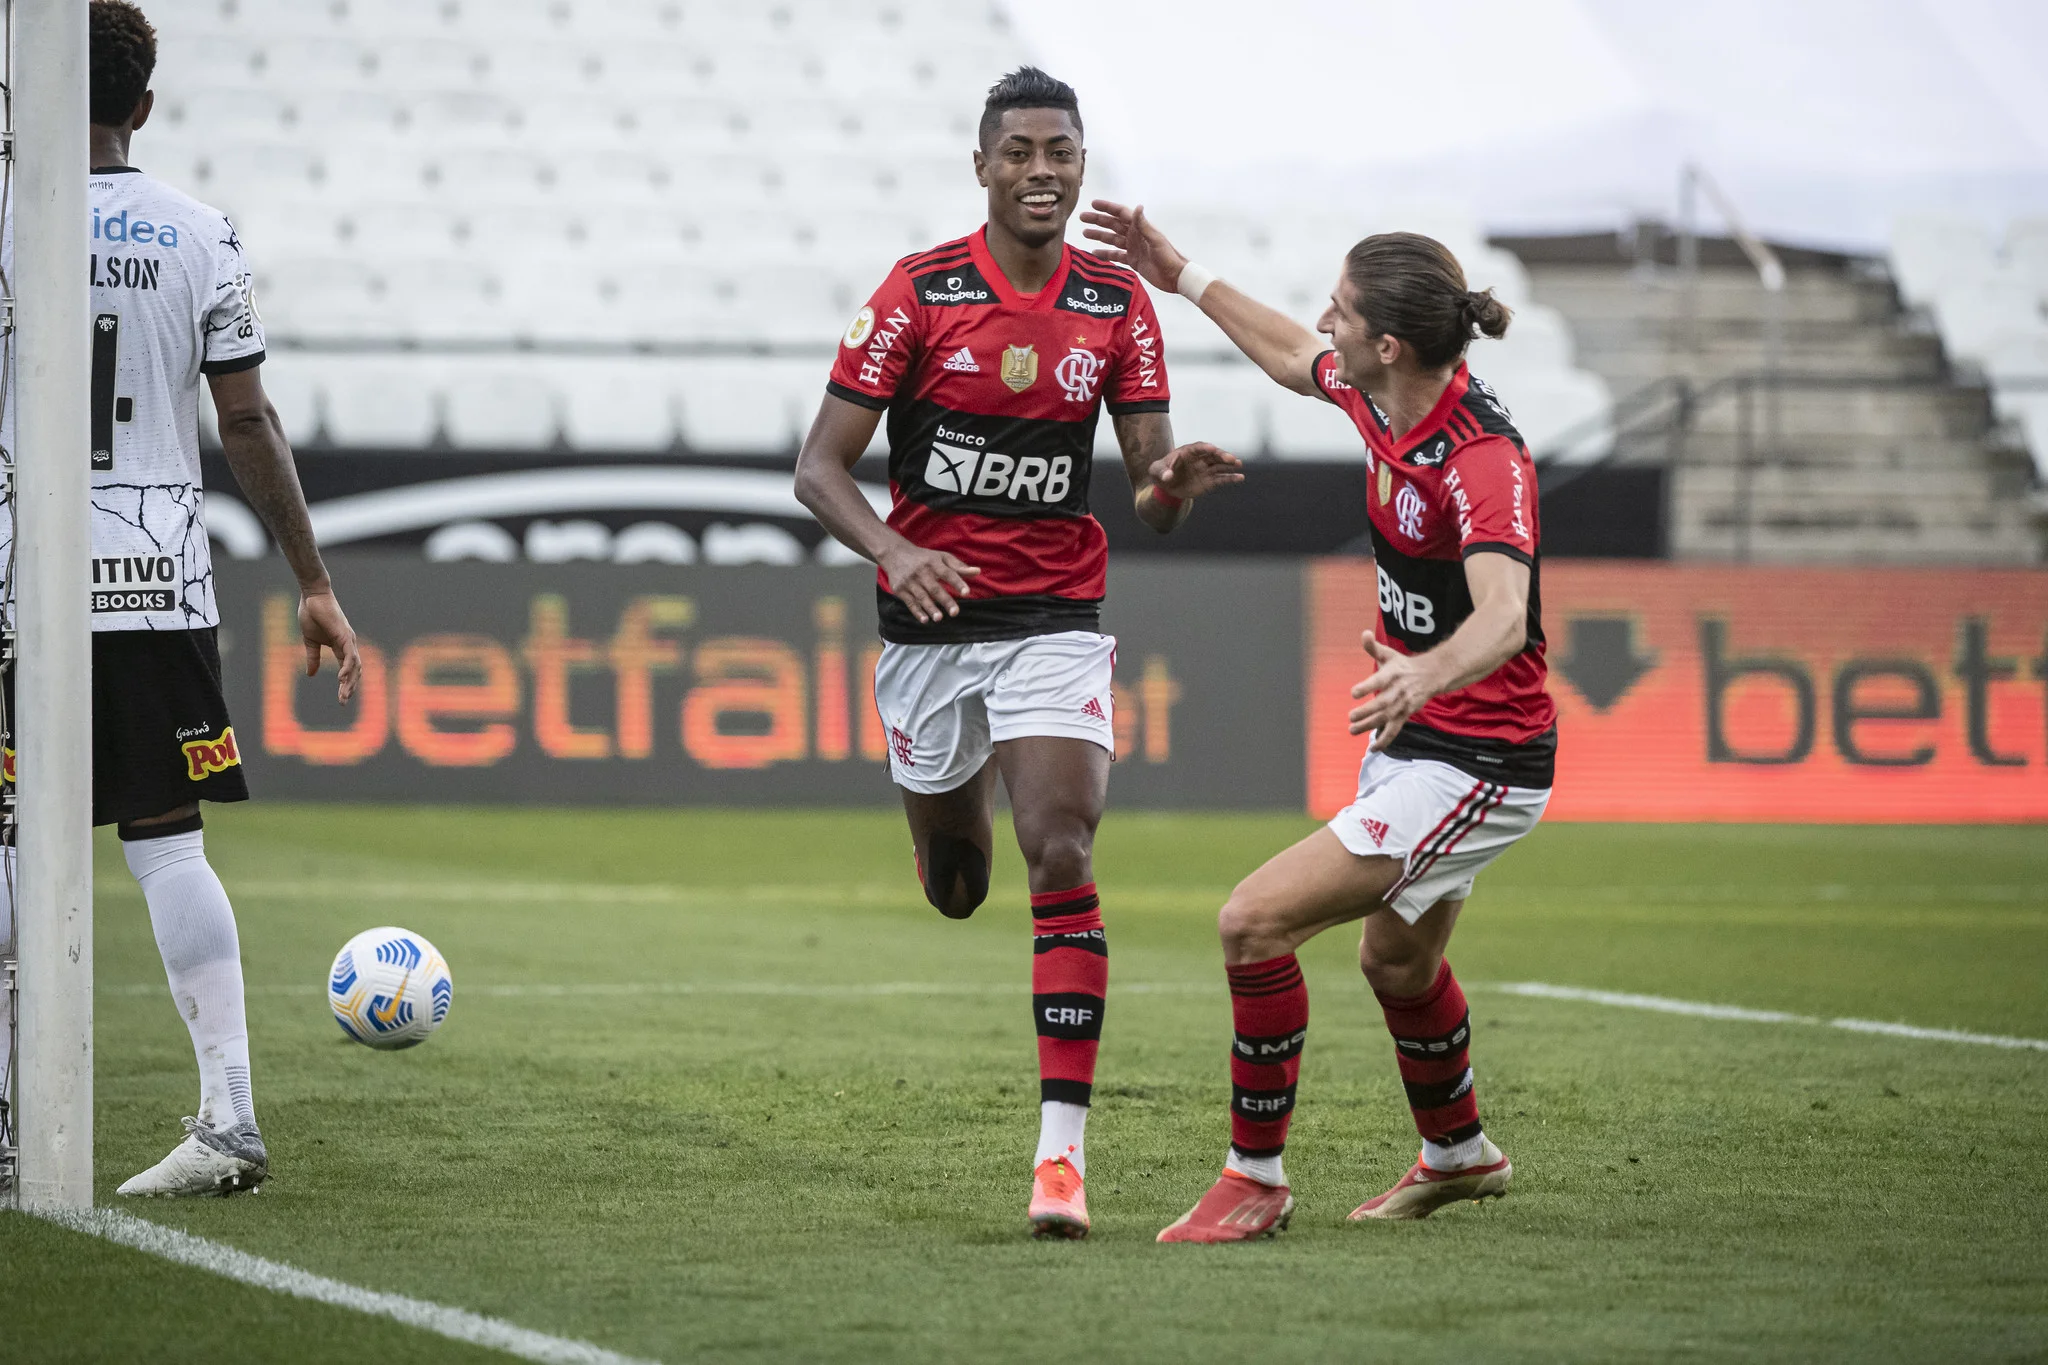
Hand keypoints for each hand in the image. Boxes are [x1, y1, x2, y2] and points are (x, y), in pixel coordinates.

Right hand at [299, 588, 362, 703]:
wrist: (312, 596)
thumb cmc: (311, 614)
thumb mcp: (310, 641)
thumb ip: (313, 658)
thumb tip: (311, 675)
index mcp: (340, 646)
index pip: (346, 669)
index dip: (344, 685)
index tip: (341, 699)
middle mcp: (348, 645)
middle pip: (354, 671)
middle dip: (349, 687)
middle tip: (343, 702)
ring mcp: (348, 640)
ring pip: (354, 665)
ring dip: (350, 681)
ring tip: (343, 695)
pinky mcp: (344, 635)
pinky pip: (349, 655)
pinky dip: (347, 667)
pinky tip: (341, 678)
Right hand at [878, 542, 980, 624]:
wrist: (895, 554)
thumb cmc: (924, 558)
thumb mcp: (941, 557)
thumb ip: (959, 567)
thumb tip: (978, 572)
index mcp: (933, 563)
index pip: (948, 573)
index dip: (957, 582)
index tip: (966, 592)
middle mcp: (921, 572)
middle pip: (934, 587)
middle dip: (945, 600)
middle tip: (955, 612)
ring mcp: (909, 581)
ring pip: (921, 596)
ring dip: (930, 608)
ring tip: (939, 618)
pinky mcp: (900, 589)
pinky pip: (909, 602)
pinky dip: (917, 612)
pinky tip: (925, 620)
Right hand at [1080, 200, 1187, 294]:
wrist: (1174, 276)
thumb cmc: (1168, 256)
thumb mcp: (1155, 239)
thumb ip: (1144, 225)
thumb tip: (1137, 207)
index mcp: (1140, 228)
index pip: (1120, 214)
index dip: (1107, 208)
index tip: (1093, 204)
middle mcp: (1134, 235)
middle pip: (1113, 225)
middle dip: (1098, 220)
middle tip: (1082, 217)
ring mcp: (1133, 248)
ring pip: (1112, 239)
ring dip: (1099, 236)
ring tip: (1085, 233)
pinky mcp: (1133, 260)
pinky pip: (1116, 255)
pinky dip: (1105, 254)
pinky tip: (1094, 253)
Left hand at [1150, 441, 1244, 500]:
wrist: (1166, 485)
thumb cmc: (1160, 472)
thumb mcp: (1156, 471)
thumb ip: (1162, 472)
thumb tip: (1168, 476)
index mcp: (1187, 452)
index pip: (1198, 448)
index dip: (1205, 448)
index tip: (1212, 449)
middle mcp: (1200, 459)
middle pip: (1213, 455)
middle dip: (1222, 456)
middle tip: (1231, 458)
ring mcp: (1206, 469)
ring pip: (1220, 466)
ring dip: (1230, 465)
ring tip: (1239, 464)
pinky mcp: (1209, 481)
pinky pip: (1221, 479)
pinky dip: (1231, 478)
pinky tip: (1240, 478)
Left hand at [1348, 631, 1439, 749]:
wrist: (1431, 676)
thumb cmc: (1403, 665)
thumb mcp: (1389, 654)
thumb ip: (1373, 647)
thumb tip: (1363, 634)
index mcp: (1392, 674)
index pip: (1379, 681)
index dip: (1366, 687)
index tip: (1353, 693)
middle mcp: (1398, 691)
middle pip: (1382, 703)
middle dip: (1366, 712)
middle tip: (1350, 717)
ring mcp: (1402, 705)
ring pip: (1386, 718)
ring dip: (1369, 726)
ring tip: (1352, 730)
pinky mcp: (1405, 715)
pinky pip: (1395, 730)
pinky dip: (1385, 740)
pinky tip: (1373, 748)